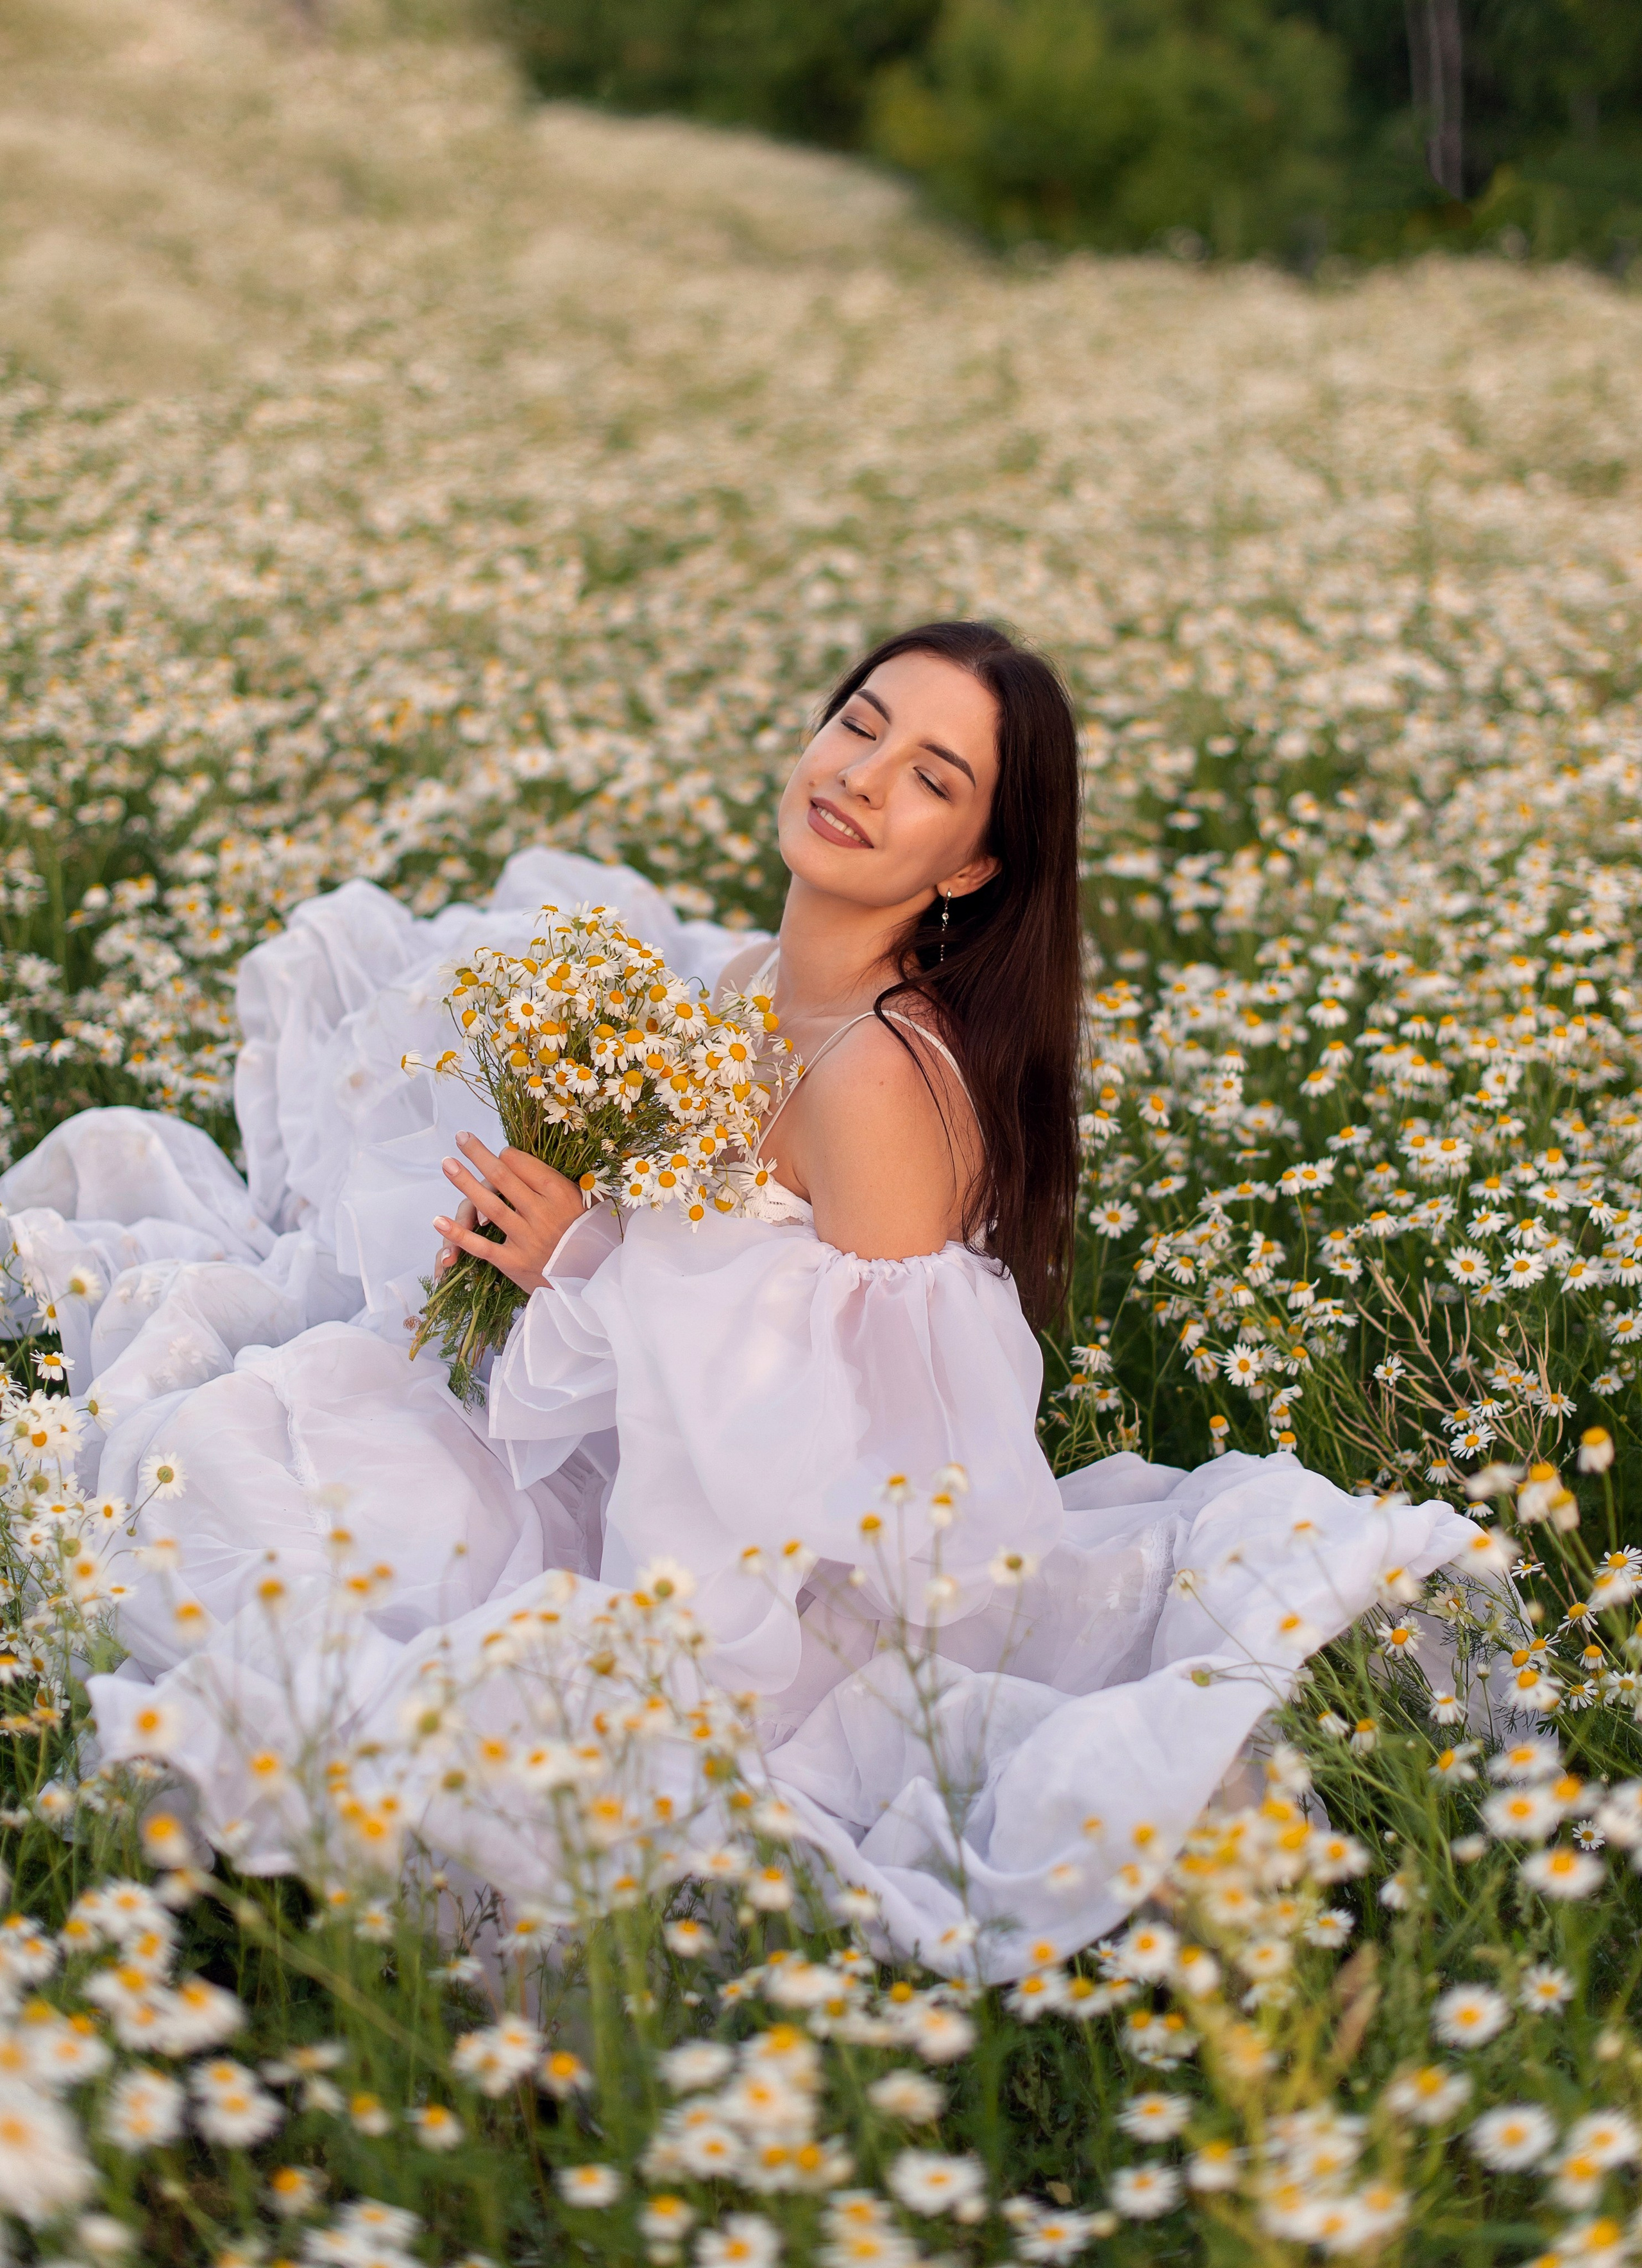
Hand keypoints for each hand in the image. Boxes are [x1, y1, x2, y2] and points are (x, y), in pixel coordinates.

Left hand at [432, 1132, 587, 1295]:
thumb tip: (524, 1160)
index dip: (507, 1154)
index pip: (524, 1165)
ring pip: (490, 1205)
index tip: (500, 1153)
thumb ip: (555, 1183)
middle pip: (503, 1177)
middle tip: (460, 1137)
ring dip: (465, 1182)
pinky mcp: (514, 1262)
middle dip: (479, 1155)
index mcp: (561, 1194)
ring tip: (447, 1164)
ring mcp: (527, 1238)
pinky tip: (438, 1220)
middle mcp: (542, 1213)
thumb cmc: (586, 1235)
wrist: (593, 1279)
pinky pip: (482, 1246)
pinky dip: (459, 1233)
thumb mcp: (582, 1201)